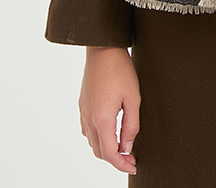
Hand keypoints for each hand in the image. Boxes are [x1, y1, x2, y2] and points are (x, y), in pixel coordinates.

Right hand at [79, 46, 140, 174]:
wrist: (103, 49)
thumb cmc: (120, 70)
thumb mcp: (133, 98)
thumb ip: (131, 126)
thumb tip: (127, 147)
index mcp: (102, 119)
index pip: (110, 153)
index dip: (122, 164)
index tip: (133, 165)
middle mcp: (88, 118)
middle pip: (99, 151)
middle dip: (114, 159)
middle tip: (130, 157)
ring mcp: (83, 111)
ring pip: (92, 142)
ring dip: (105, 149)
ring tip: (122, 146)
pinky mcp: (82, 105)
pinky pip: (87, 130)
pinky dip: (97, 137)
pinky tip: (109, 132)